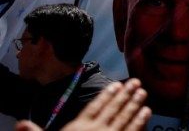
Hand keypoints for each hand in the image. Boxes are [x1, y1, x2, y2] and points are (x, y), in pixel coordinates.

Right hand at [19, 79, 151, 130]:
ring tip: (143, 93)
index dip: (105, 95)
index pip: (94, 107)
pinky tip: (147, 112)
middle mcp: (97, 130)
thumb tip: (20, 124)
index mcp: (79, 127)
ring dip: (135, 104)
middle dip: (125, 95)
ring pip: (125, 117)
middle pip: (113, 109)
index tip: (116, 84)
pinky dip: (140, 121)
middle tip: (136, 82)